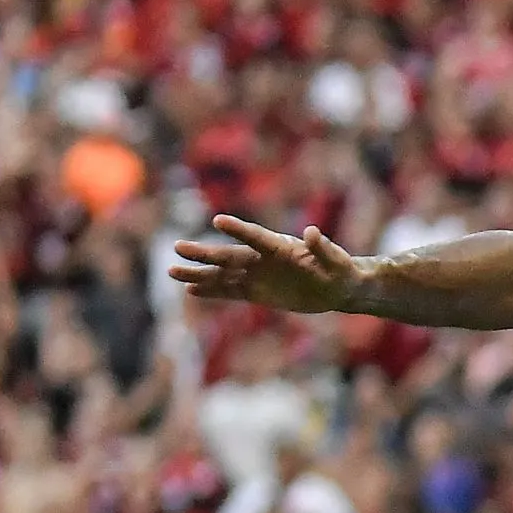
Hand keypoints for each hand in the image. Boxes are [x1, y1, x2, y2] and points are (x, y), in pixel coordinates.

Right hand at [168, 214, 370, 314]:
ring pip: (222, 274)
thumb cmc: (340, 269)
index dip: (239, 229)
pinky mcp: (256, 292)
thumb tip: (312, 232)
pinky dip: (211, 291)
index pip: (256, 236)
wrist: (338, 288)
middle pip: (229, 255)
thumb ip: (323, 248)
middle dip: (204, 252)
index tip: (218, 221)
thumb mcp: (337, 261)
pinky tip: (190, 290)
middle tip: (177, 247)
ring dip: (198, 274)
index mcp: (281, 247)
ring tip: (172, 271)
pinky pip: (230, 291)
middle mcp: (263, 259)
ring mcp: (257, 275)